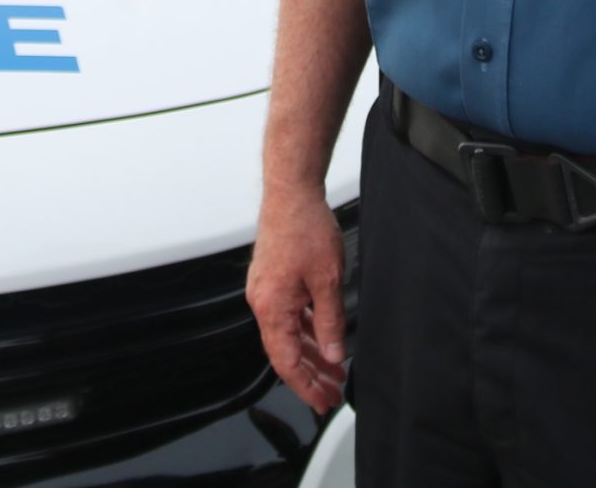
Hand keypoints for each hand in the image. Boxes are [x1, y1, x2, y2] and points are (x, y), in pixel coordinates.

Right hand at [245, 184, 346, 413]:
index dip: (305, 386)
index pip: (287, 362)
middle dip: (309, 375)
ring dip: (310, 353)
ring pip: (287, 334)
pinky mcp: (272, 280)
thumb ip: (330, 323)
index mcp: (271, 307)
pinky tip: (322, 339)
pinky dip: (304, 331)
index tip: (322, 401)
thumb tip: (333, 354)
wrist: (291, 193)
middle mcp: (262, 302)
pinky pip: (287, 316)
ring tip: (332, 369)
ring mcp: (265, 291)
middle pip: (285, 352)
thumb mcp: (327, 281)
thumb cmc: (304, 228)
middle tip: (330, 394)